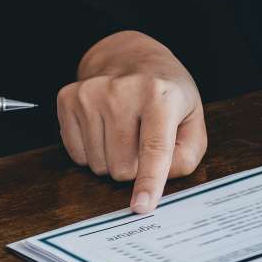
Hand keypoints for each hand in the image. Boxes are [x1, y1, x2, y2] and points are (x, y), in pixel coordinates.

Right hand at [58, 31, 206, 212]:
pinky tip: (104, 127)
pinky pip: (77, 155)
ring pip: (98, 165)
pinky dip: (93, 151)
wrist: (131, 55)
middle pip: (123, 167)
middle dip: (134, 167)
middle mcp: (123, 90)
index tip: (141, 206)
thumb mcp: (192, 120)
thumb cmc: (166, 93)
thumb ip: (185, 156)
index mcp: (161, 94)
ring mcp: (91, 93)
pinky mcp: (68, 98)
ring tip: (124, 131)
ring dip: (113, 159)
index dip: (149, 181)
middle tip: (141, 141)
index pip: (154, 148)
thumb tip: (156, 181)